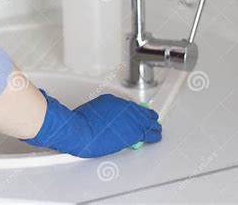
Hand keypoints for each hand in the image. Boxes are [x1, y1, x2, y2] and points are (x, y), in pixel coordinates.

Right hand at [22, 89, 161, 157]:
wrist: (80, 131)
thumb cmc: (81, 122)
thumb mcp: (94, 109)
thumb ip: (105, 112)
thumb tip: (108, 117)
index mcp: (115, 101)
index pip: (132, 107)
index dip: (137, 111)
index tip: (139, 114)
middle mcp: (125, 109)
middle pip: (143, 113)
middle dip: (148, 117)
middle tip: (152, 120)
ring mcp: (130, 121)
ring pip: (149, 123)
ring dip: (153, 126)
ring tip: (157, 128)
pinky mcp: (133, 134)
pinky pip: (149, 135)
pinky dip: (153, 135)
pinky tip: (156, 136)